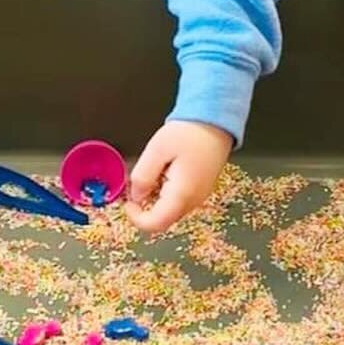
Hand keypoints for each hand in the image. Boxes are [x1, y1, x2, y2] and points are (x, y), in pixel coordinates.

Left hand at [125, 120, 232, 235]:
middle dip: (145, 206)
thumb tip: (136, 196)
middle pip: (163, 219)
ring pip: (171, 210)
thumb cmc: (189, 132)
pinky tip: (166, 170)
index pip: (155, 224)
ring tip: (155, 170)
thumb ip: (143, 176)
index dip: (136, 218)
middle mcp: (194, 201)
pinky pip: (180, 200)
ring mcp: (200, 196)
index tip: (127, 201)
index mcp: (182, 195)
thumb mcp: (157, 150)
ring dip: (156, 198)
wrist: (216, 120)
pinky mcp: (202, 189)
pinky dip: (166, 192)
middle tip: (138, 182)